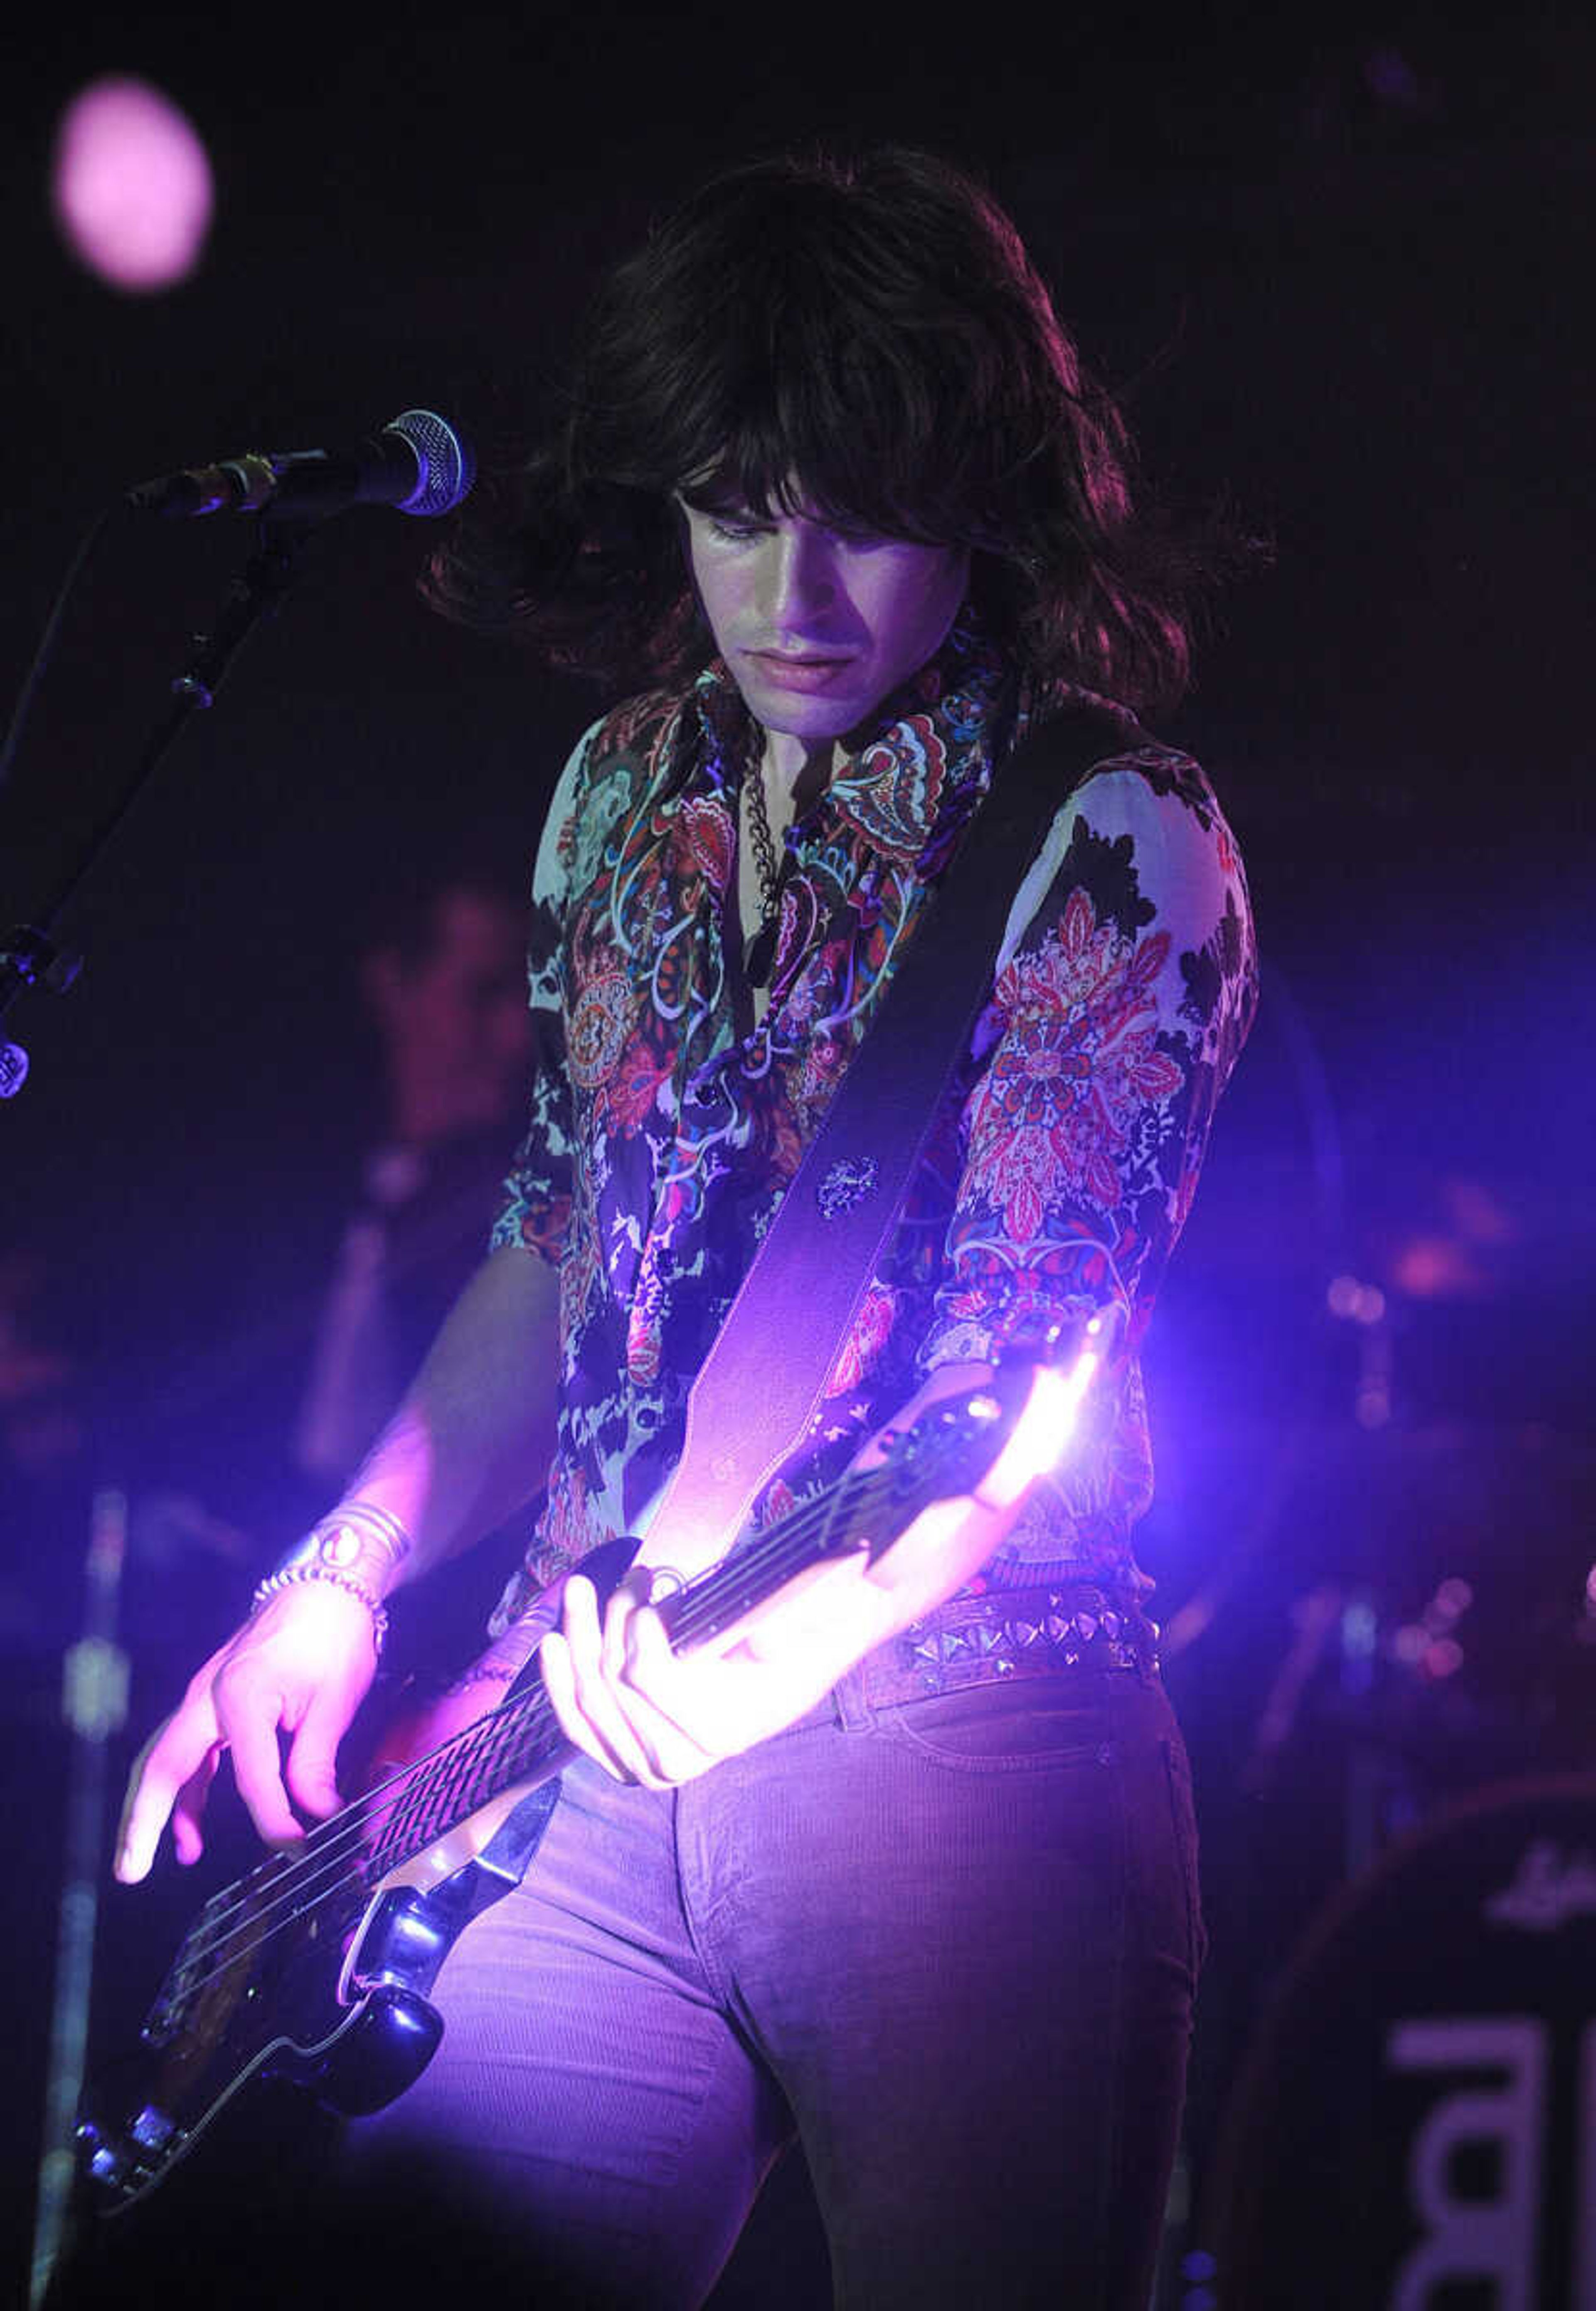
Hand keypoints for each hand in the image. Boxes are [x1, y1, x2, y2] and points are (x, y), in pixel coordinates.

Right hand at [114, 1583, 380, 1883]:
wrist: (325, 1584)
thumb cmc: (332, 1633)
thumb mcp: (335, 1699)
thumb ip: (316, 1761)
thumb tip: (319, 1816)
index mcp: (241, 1697)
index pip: (253, 1779)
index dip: (275, 1821)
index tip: (298, 1848)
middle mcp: (208, 1696)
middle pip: (163, 1766)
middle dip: (143, 1822)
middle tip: (131, 1871)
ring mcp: (204, 1696)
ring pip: (164, 1759)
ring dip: (156, 1809)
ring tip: (151, 1861)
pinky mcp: (212, 1699)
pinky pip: (187, 1751)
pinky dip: (184, 1789)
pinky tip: (190, 1828)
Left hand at [537, 1562, 885, 1790]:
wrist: (803, 1653)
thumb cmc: (803, 1625)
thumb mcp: (811, 1614)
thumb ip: (790, 1623)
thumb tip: (764, 1643)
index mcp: (727, 1729)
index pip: (649, 1677)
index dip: (637, 1628)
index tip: (649, 1589)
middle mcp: (684, 1760)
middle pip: (613, 1684)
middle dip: (609, 1623)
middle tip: (631, 1578)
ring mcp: (649, 1765)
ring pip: (589, 1700)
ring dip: (578, 1638)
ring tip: (580, 1590)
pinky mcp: (626, 1757)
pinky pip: (579, 1726)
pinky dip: (560, 1683)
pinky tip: (552, 1641)